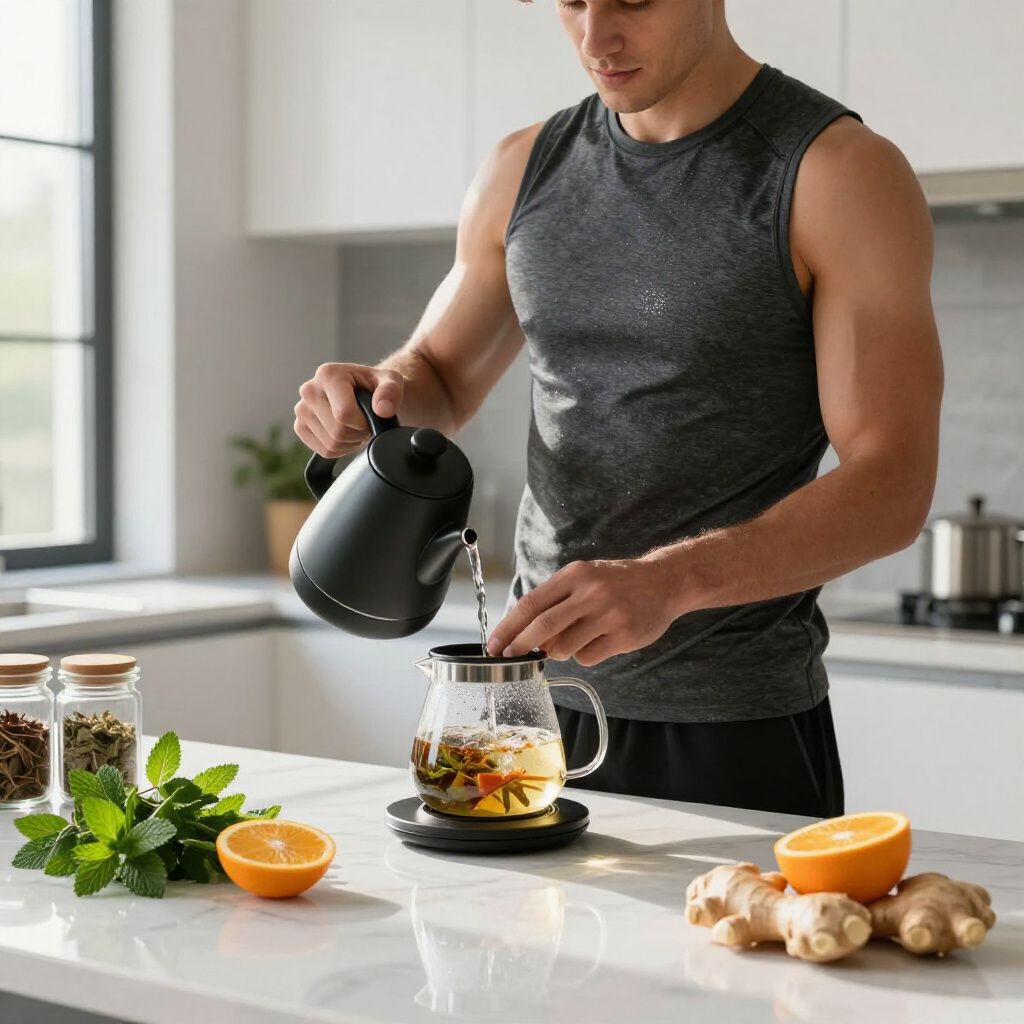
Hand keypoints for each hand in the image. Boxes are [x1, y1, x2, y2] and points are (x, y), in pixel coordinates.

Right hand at [293, 363, 403, 457]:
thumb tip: (382, 410)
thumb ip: (391, 392)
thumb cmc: (375, 385)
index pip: (344, 414)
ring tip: (356, 425)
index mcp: (328, 374)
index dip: (364, 423)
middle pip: (338, 432)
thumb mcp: (391, 381)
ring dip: (351, 441)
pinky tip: (346, 433)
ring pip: (331, 444)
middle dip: (358, 433)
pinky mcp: (300, 427)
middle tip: (365, 422)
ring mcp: (302, 410)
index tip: (371, 416)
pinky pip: (324, 451)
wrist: (363, 391)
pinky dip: (340, 448)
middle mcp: (309, 390)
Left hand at [485, 558, 676, 666]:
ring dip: (559, 651)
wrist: (665, 581)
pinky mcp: (624, 636)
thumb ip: (556, 602)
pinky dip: (585, 655)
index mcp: (575, 575)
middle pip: (543, 627)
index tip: (494, 644)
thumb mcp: (584, 578)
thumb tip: (524, 635)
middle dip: (520, 646)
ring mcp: (609, 615)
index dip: (508, 627)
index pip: (531, 604)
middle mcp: (591, 592)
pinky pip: (588, 657)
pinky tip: (600, 640)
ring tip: (577, 637)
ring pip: (564, 648)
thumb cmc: (616, 582)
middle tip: (510, 657)